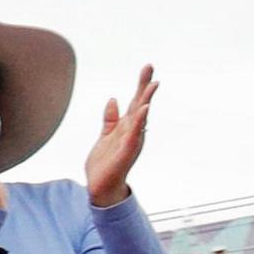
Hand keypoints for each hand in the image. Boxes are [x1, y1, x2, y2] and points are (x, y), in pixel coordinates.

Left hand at [85, 66, 156, 207]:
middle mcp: (133, 131)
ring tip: (153, 84)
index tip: (147, 67)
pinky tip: (144, 109)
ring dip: (146, 100)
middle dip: (144, 86)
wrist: (100, 187)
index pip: (135, 102)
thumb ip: (110, 119)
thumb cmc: (104, 163)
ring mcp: (131, 140)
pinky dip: (139, 121)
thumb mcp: (105, 136)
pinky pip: (134, 133)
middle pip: (140, 104)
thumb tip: (113, 99)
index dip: (140, 85)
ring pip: (140, 117)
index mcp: (127, 126)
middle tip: (149, 66)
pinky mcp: (126, 151)